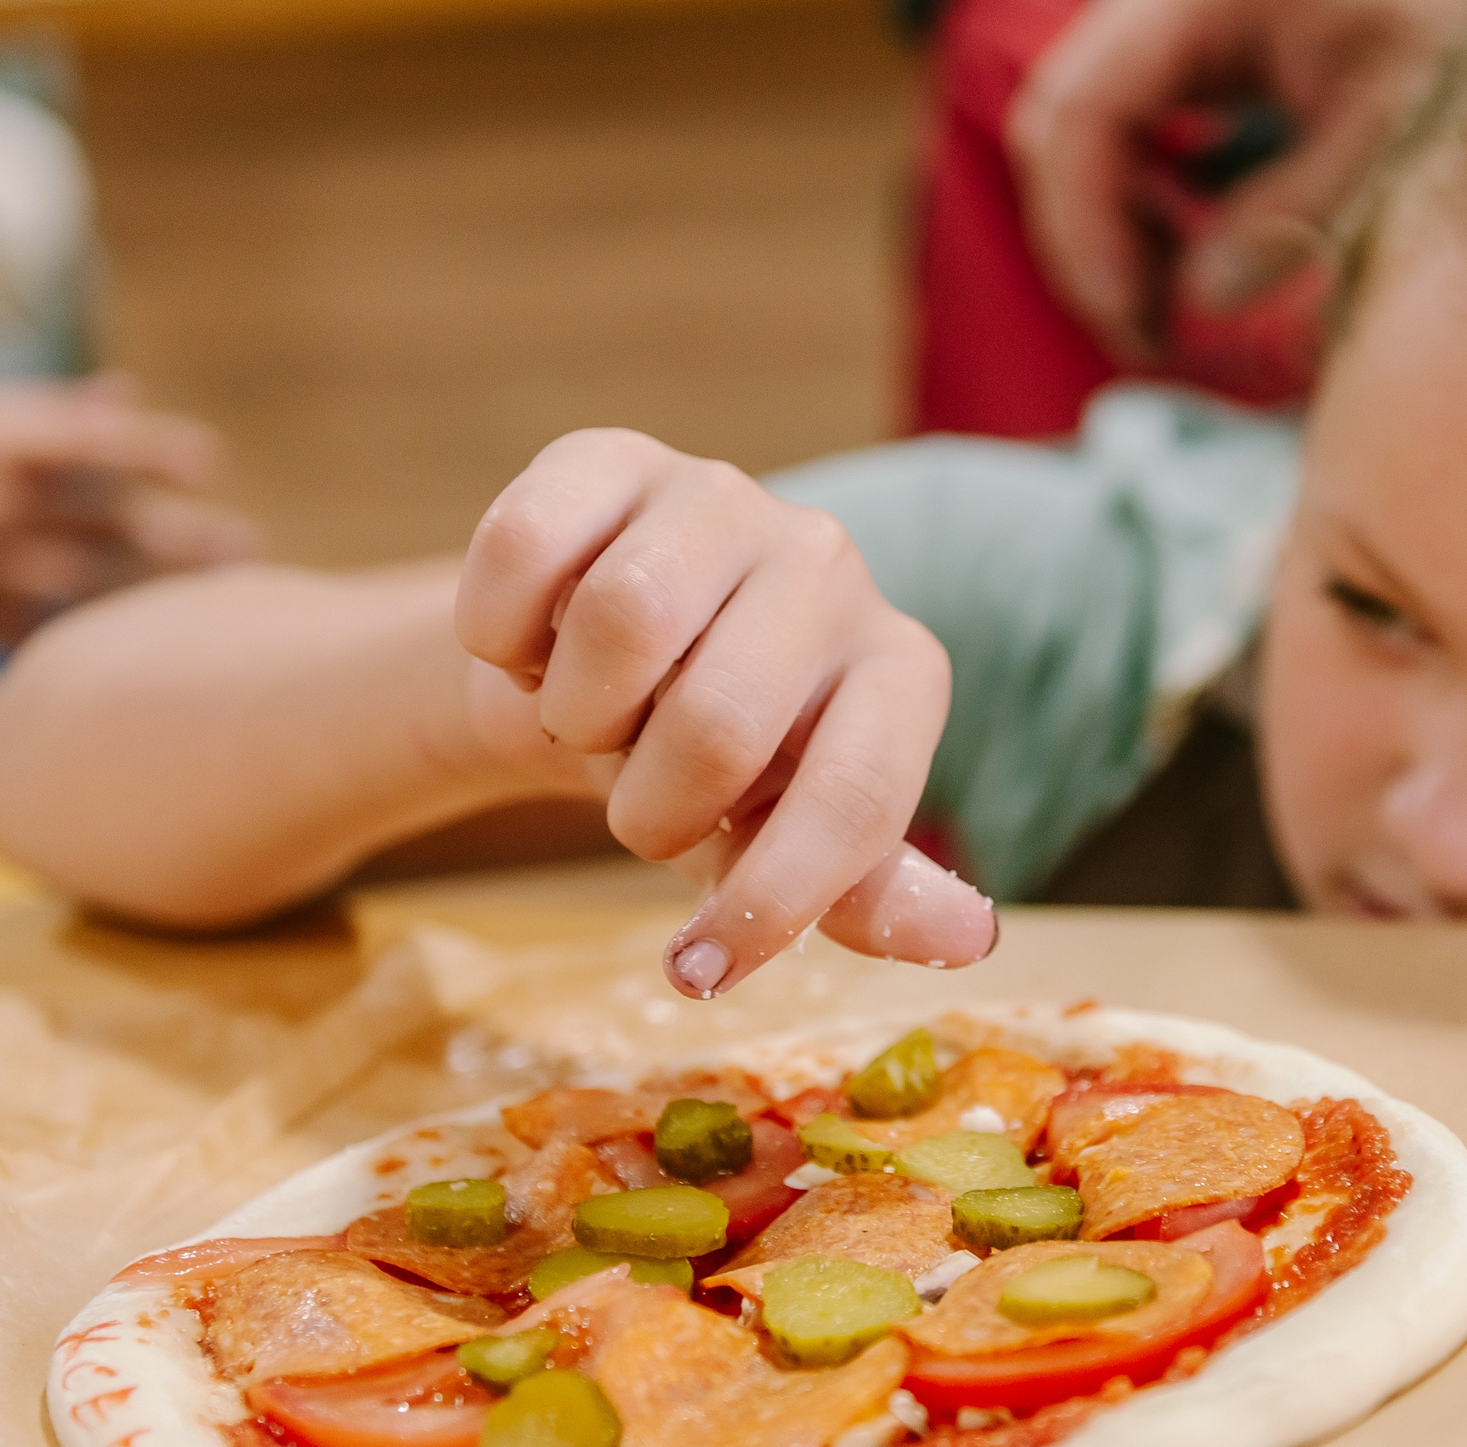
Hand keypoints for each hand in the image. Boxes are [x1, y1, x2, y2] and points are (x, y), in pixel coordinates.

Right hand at [0, 376, 258, 654]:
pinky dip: (95, 635)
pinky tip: (152, 644)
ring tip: (222, 595)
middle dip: (184, 537)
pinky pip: (44, 630)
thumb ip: (50, 414)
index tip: (207, 462)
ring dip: (157, 591)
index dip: (153, 451)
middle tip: (246, 545)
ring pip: (87, 584)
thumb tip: (128, 397)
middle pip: (106, 522)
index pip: (91, 443)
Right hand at [457, 430, 995, 999]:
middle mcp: (831, 567)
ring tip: (595, 714)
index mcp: (899, 671)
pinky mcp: (611, 457)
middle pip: (718, 723)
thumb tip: (968, 939)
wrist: (605, 671)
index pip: (853, 800)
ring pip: (620, 621)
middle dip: (649, 805)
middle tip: (641, 797)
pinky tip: (535, 642)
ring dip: (575, 714)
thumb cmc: (722, 771)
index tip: (697, 969)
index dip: (769, 902)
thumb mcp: (790, 841)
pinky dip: (498, 633)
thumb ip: (869, 895)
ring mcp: (723, 499)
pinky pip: (525, 551)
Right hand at [1007, 0, 1466, 359]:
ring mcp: (1179, 25)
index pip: (1081, 111)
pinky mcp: (1200, 53)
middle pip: (1060, 125)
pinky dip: (1147, 205)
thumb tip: (1198, 304)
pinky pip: (1134, 133)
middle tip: (1147, 337)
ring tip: (1171, 313)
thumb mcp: (1391, 125)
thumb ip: (1295, 211)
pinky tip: (1196, 259)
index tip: (1133, 318)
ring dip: (1112, 230)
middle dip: (1087, 240)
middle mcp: (1171, 3)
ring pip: (1087, 134)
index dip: (1085, 226)